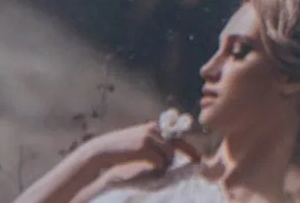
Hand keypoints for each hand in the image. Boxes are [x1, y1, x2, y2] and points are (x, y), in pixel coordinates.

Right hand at [72, 122, 198, 178]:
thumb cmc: (119, 151)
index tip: (198, 159)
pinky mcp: (143, 146)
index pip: (176, 137)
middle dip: (183, 156)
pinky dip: (158, 169)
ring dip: (164, 166)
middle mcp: (153, 129)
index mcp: (153, 128)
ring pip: (168, 155)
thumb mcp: (138, 144)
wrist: (101, 151)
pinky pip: (160, 161)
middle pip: (175, 147)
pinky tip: (149, 171)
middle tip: (189, 164)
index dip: (188, 149)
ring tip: (153, 170)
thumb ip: (153, 145)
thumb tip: (169, 158)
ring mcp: (149, 137)